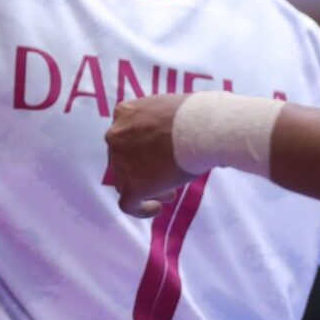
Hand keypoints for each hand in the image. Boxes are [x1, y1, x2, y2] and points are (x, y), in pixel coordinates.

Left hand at [105, 95, 190, 218]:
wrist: (203, 128)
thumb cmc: (195, 115)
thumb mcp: (167, 110)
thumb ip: (157, 124)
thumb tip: (168, 138)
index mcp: (124, 112)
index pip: (124, 136)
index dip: (139, 149)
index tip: (159, 156)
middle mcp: (116, 135)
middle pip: (123, 159)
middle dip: (143, 169)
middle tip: (166, 176)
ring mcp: (121, 160)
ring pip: (125, 181)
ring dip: (145, 187)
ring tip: (170, 194)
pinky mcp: (133, 185)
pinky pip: (128, 204)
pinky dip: (140, 209)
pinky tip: (157, 208)